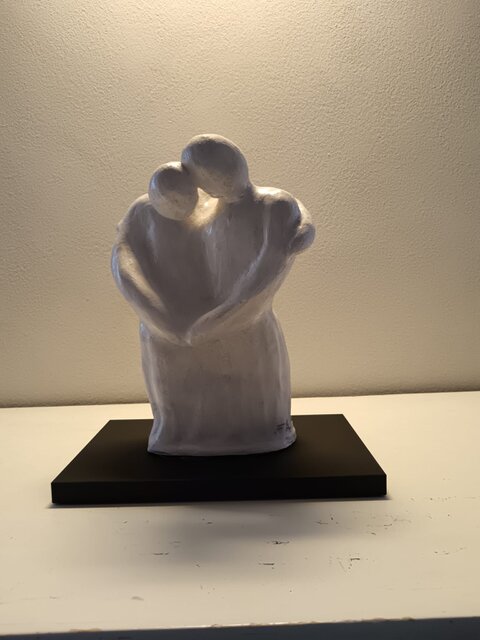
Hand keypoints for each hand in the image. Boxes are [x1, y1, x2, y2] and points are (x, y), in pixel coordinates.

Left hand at [112, 134, 314, 343]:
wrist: (196, 332)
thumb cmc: (161, 298)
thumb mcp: (134, 284)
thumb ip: (130, 265)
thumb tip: (133, 246)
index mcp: (175, 207)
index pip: (172, 180)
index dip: (173, 184)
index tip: (176, 205)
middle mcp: (215, 203)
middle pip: (222, 162)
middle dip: (218, 160)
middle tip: (222, 176)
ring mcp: (252, 219)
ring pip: (274, 200)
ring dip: (279, 212)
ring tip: (282, 240)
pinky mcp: (280, 243)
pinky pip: (298, 228)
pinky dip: (301, 232)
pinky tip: (298, 245)